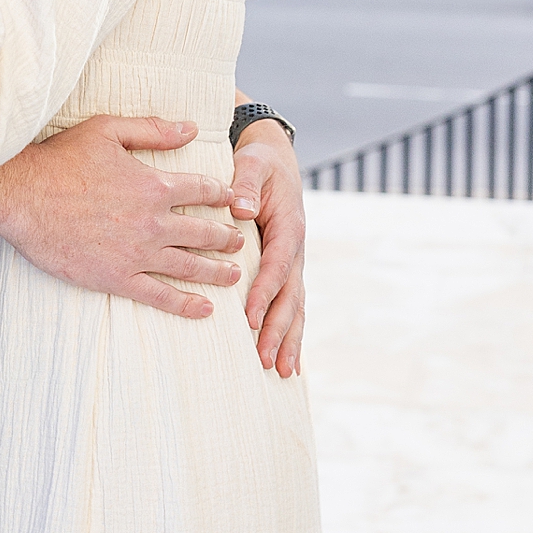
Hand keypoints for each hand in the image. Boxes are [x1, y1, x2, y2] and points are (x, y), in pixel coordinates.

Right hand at [0, 116, 244, 322]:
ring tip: (233, 274)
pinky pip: (160, 295)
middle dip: (226, 237)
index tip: (230, 200)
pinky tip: (204, 308)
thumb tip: (192, 128)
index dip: (221, 195)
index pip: (203, 190)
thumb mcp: (107, 130)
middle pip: (204, 232)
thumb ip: (153, 130)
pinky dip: (186, 304)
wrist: (20, 195)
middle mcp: (153, 222)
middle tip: (239, 242)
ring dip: (216, 271)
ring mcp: (137, 254)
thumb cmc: (59, 158)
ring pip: (189, 266)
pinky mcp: (116, 278)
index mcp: (154, 185)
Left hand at [229, 119, 304, 375]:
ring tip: (281, 372)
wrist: (276, 160)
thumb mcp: (253, 163)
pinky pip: (290, 305)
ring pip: (295, 308)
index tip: (250, 319)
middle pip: (290, 298)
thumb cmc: (260, 162)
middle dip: (279, 331)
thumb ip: (245, 183)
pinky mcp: (285, 270)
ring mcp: (292, 264)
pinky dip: (289, 333)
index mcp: (287, 228)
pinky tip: (285, 359)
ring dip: (288, 340)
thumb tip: (237, 208)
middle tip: (266, 361)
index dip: (264, 294)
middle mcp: (294, 251)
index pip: (275, 267)